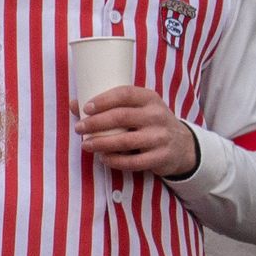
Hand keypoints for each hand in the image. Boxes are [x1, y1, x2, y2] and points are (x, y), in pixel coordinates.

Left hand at [77, 86, 201, 177]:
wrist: (182, 144)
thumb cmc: (150, 123)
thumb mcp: (138, 109)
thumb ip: (110, 106)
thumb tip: (73, 103)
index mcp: (149, 98)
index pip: (125, 94)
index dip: (103, 100)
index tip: (86, 108)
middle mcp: (156, 115)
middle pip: (121, 117)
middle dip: (95, 123)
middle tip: (79, 128)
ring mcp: (160, 137)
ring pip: (125, 141)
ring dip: (101, 143)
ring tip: (85, 145)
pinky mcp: (160, 157)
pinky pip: (133, 162)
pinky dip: (115, 161)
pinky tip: (103, 158)